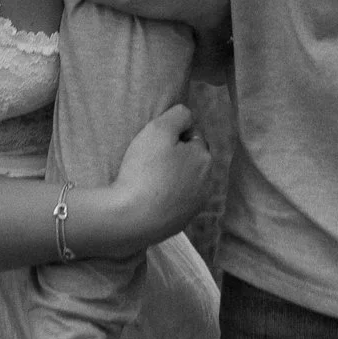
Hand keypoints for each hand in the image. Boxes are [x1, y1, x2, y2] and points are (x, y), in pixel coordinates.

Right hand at [105, 102, 211, 247]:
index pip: (193, 135)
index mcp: (204, 158)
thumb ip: (179, 114)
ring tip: (145, 179)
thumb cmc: (144, 171)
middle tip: (148, 159)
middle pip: (190, 160)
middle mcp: (207, 183)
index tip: (154, 142)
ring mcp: (194, 206)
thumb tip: (187, 116)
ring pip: (183, 182)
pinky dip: (163, 198)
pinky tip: (146, 197)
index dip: (173, 134)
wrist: (131, 219)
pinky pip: (173, 203)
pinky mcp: (180, 224)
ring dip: (170, 178)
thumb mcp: (159, 129)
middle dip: (174, 157)